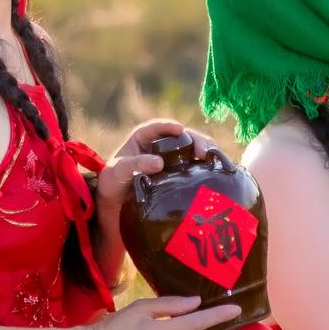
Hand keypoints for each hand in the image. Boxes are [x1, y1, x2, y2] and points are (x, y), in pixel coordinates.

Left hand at [96, 118, 215, 216]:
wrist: (115, 202)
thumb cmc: (113, 181)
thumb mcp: (118, 171)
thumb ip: (136, 164)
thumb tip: (159, 163)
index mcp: (144, 137)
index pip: (158, 127)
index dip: (170, 126)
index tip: (180, 129)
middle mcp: (161, 145)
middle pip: (183, 136)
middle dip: (196, 140)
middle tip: (204, 151)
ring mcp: (172, 158)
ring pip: (193, 149)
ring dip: (205, 152)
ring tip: (212, 160)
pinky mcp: (180, 172)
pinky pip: (195, 165)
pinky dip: (206, 166)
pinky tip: (215, 171)